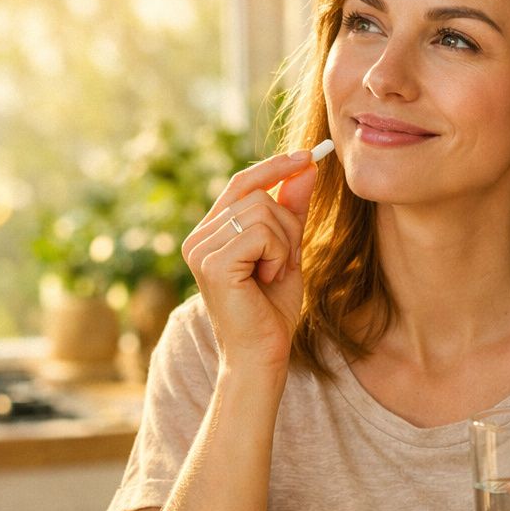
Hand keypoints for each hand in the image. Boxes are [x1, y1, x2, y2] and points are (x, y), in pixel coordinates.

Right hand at [181, 150, 318, 371]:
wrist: (263, 355)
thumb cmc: (272, 310)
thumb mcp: (287, 250)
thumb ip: (292, 210)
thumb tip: (306, 165)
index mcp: (210, 232)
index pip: (242, 182)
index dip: (275, 167)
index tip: (311, 155)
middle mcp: (198, 237)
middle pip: (258, 196)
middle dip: (287, 226)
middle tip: (284, 263)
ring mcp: (200, 248)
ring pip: (263, 212)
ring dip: (284, 245)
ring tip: (272, 275)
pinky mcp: (212, 262)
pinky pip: (262, 234)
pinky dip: (278, 255)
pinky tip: (267, 280)